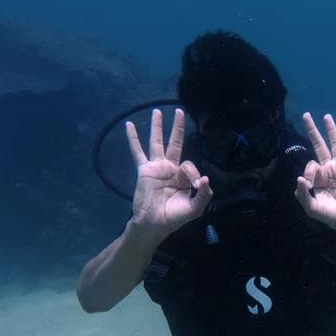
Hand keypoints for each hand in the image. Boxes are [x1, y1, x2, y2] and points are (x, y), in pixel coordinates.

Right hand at [126, 108, 211, 238]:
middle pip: (175, 143)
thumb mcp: (194, 209)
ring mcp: (156, 167)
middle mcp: (170, 169)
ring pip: (157, 142)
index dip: (194, 173)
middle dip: (177, 127)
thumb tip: (205, 179)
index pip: (190, 164)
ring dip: (157, 127)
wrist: (153, 224)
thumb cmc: (173, 218)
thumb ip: (203, 195)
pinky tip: (129, 125)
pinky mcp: (144, 169)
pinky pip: (138, 151)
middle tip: (180, 111)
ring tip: (156, 111)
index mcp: (183, 177)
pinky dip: (133, 138)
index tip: (195, 185)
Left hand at [295, 113, 335, 233]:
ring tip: (326, 116)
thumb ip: (303, 195)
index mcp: (318, 177)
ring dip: (331, 130)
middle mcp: (328, 169)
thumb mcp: (312, 208)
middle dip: (312, 131)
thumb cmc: (331, 215)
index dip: (309, 171)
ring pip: (335, 144)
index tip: (311, 184)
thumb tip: (299, 178)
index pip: (310, 164)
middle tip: (305, 115)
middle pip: (319, 145)